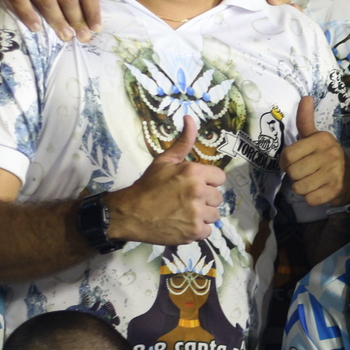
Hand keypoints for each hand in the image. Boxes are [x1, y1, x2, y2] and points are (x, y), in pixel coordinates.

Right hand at [0, 0, 100, 42]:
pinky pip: (20, 0)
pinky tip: (36, 28)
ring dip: (58, 22)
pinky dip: (28, 15)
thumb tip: (95, 3)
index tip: (96, 27)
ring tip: (66, 36)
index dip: (92, 10)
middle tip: (82, 36)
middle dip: (77, 20)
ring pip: (46, 0)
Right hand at [107, 116, 225, 244]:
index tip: (194, 186)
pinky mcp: (194, 232)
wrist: (130, 213)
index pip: (220, 178)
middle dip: (204, 199)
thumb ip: (183, 142)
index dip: (208, 182)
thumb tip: (190, 117)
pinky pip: (207, 231)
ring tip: (183, 213)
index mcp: (194, 172)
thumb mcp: (164, 161)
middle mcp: (198, 191)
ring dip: (202, 216)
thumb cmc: (147, 186)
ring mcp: (196, 213)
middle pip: (218, 197)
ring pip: (214, 215)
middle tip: (185, 200)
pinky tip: (182, 224)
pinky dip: (196, 230)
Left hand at [280, 98, 349, 207]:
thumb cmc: (325, 155)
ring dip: (301, 188)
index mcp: (322, 139)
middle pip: (292, 172)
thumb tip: (306, 97)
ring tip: (310, 181)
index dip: (285, 161)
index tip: (292, 161)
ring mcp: (334, 173)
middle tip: (304, 172)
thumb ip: (305, 119)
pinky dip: (310, 198)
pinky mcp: (335, 190)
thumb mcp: (314, 136)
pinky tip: (318, 190)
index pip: (288, 155)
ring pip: (299, 188)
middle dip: (294, 176)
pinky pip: (309, 199)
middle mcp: (330, 154)